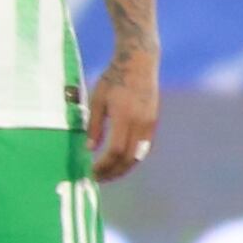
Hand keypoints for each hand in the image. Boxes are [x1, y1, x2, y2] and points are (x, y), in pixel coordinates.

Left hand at [85, 49, 158, 183]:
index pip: (115, 151)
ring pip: (138, 155)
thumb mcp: (97, 99)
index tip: (91, 172)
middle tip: (98, 179)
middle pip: (129, 158)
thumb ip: (94, 125)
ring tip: (108, 174)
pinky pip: (143, 148)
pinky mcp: (153, 122)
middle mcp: (141, 124)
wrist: (139, 63)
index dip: (103, 165)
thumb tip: (89, 149)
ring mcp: (150, 124)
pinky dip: (132, 158)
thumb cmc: (113, 79)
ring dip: (124, 168)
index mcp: (124, 117)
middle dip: (113, 172)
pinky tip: (120, 161)